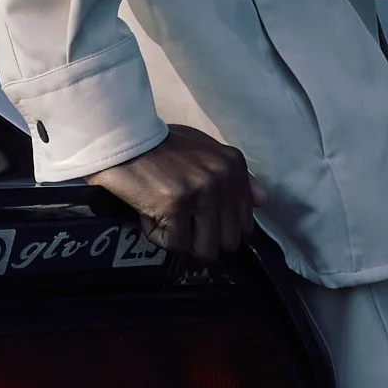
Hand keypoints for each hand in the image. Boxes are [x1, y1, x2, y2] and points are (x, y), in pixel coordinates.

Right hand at [85, 125, 267, 261]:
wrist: (124, 138)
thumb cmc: (161, 146)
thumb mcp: (204, 151)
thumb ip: (237, 177)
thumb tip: (263, 201)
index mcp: (233, 165)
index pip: (244, 224)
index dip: (218, 227)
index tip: (198, 216)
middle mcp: (222, 177)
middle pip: (227, 243)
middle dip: (202, 239)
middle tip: (181, 220)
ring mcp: (201, 191)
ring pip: (205, 249)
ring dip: (182, 240)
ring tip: (166, 216)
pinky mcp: (176, 204)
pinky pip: (175, 245)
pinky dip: (159, 235)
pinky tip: (150, 213)